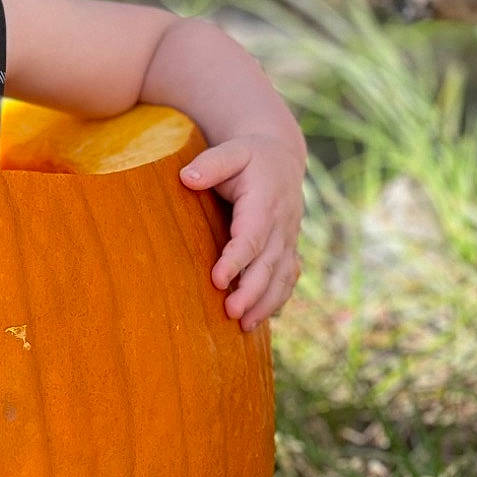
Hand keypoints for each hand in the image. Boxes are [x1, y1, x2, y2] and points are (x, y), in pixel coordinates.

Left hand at [179, 133, 303, 331]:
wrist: (281, 158)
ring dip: (266, 303)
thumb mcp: (232, 150)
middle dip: (252, 291)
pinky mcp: (289, 249)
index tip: (217, 280)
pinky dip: (277, 299)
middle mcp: (283, 224)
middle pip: (269, 263)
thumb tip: (187, 178)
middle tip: (231, 312)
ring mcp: (289, 238)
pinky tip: (259, 319)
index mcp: (266, 202)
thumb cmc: (249, 156)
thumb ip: (210, 163)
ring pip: (282, 276)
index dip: (236, 260)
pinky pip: (288, 278)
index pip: (253, 236)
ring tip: (244, 326)